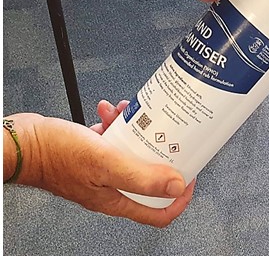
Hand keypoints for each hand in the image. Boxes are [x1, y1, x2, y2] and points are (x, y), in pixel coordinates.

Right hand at [12, 101, 194, 227]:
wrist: (22, 142)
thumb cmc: (54, 155)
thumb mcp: (106, 163)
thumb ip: (142, 177)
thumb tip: (177, 187)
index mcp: (116, 199)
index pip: (158, 213)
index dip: (179, 198)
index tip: (190, 175)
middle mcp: (110, 188)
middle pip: (150, 177)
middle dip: (159, 153)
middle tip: (166, 136)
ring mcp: (100, 170)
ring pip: (132, 152)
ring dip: (136, 131)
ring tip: (131, 114)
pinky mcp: (91, 152)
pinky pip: (113, 138)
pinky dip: (116, 123)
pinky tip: (111, 112)